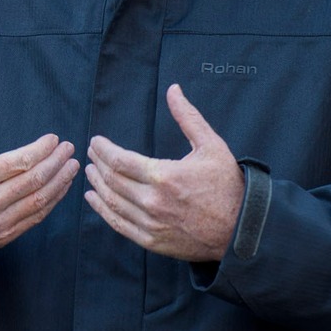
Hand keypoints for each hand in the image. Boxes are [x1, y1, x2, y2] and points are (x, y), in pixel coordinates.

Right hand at [0, 93, 77, 259]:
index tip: (54, 139)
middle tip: (70, 149)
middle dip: (56, 162)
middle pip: (34, 180)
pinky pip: (33, 219)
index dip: (41, 149)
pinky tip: (60, 191)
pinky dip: (51, 204)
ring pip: (38, 201)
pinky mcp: (1, 237)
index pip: (19, 162)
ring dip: (60, 183)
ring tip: (72, 167)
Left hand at [83, 84, 243, 262]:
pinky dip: (102, 211)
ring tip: (89, 172)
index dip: (102, 149)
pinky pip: (118, 225)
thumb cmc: (228, 185)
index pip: (119, 160)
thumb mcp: (211, 146)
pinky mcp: (152, 241)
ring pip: (111, 202)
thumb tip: (173, 90)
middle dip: (97, 164)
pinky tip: (93, 199)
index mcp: (164, 176)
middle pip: (111, 180)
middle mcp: (153, 201)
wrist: (242, 229)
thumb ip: (188, 117)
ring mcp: (151, 224)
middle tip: (90, 154)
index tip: (96, 142)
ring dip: (96, 185)